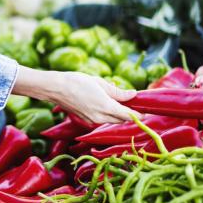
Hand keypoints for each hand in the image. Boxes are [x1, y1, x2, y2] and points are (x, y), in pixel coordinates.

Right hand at [12, 67, 137, 123]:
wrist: (55, 88)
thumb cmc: (76, 82)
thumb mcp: (100, 83)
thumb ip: (118, 91)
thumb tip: (133, 94)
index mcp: (106, 106)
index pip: (128, 115)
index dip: (139, 114)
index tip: (147, 111)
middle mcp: (100, 117)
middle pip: (121, 119)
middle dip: (129, 113)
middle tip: (134, 103)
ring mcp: (92, 120)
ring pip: (111, 120)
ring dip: (117, 113)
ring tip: (119, 100)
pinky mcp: (85, 120)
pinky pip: (101, 119)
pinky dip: (106, 113)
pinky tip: (104, 102)